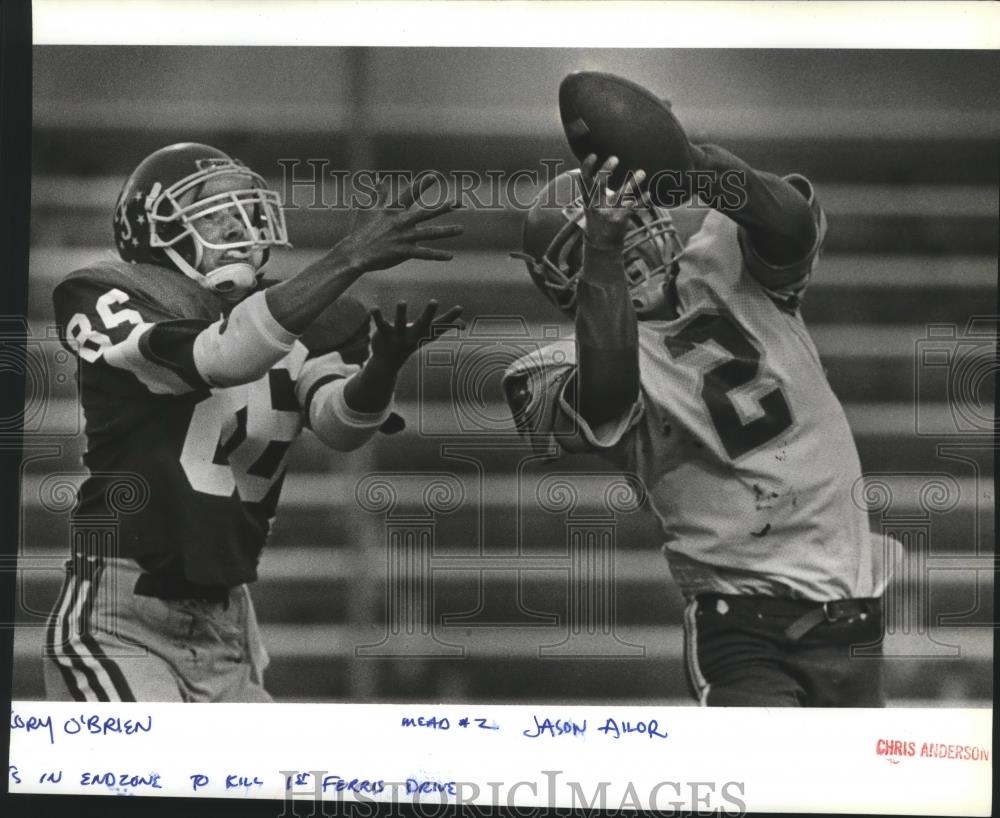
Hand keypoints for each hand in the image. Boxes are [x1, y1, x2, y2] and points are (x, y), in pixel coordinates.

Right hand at [333, 174, 463, 272]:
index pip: (409, 194)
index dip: (422, 184)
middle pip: (426, 213)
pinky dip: (437, 255)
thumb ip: (377, 194)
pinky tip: (450, 256)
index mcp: (393, 210)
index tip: (434, 175)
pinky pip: (424, 254)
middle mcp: (401, 221)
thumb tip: (379, 179)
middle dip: (443, 207)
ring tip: (461, 229)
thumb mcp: (367, 209)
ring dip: (447, 231)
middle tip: (458, 202)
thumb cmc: (360, 230)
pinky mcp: (404, 251)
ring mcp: (403, 237)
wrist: (355, 252)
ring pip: (430, 233)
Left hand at [370, 300, 463, 368]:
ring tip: (402, 301)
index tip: (460, 308)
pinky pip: (380, 325)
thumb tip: (464, 324)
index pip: (440, 325)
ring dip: (401, 313)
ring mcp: (398, 337)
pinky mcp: (384, 335)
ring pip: (400, 324)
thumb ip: (445, 326)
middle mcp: (413, 336)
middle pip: (422, 324)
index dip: (451, 318)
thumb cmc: (411, 342)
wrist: (388, 362)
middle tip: (434, 301)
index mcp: (424, 334)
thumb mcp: (428, 335)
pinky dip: (377, 317)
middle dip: (428, 313)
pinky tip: (374, 307)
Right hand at [577, 154, 646, 249]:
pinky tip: (649, 194)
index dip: (586, 167)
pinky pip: (632, 208)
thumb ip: (590, 188)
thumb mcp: (589, 205)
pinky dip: (641, 201)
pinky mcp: (619, 220)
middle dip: (605, 171)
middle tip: (615, 158)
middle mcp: (596, 204)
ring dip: (632, 183)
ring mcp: (608, 212)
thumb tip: (584, 169)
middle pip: (599, 185)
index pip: (584, 180)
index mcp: (588, 198)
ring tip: (642, 172)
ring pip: (621, 195)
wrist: (600, 245)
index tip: (593, 155)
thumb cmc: (597, 219)